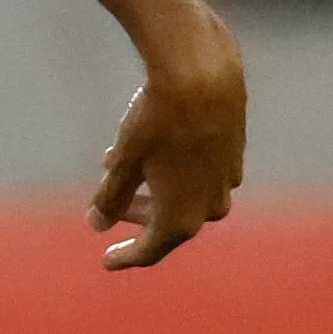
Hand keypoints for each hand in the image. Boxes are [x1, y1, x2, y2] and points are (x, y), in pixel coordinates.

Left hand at [87, 14, 244, 270]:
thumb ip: (111, 197)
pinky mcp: (234, 154)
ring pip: (187, 197)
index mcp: (180, 219)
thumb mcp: (125, 160)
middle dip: (138, 217)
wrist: (202, 73)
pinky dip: (177, 173)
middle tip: (111, 212)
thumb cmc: (156, 120)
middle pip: (169, 224)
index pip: (149, 251)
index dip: (125, 257)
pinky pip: (203, 176)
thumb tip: (98, 224)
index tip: (107, 260)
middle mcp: (210, 207)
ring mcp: (226, 181)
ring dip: (155, 191)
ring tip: (124, 171)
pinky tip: (158, 152)